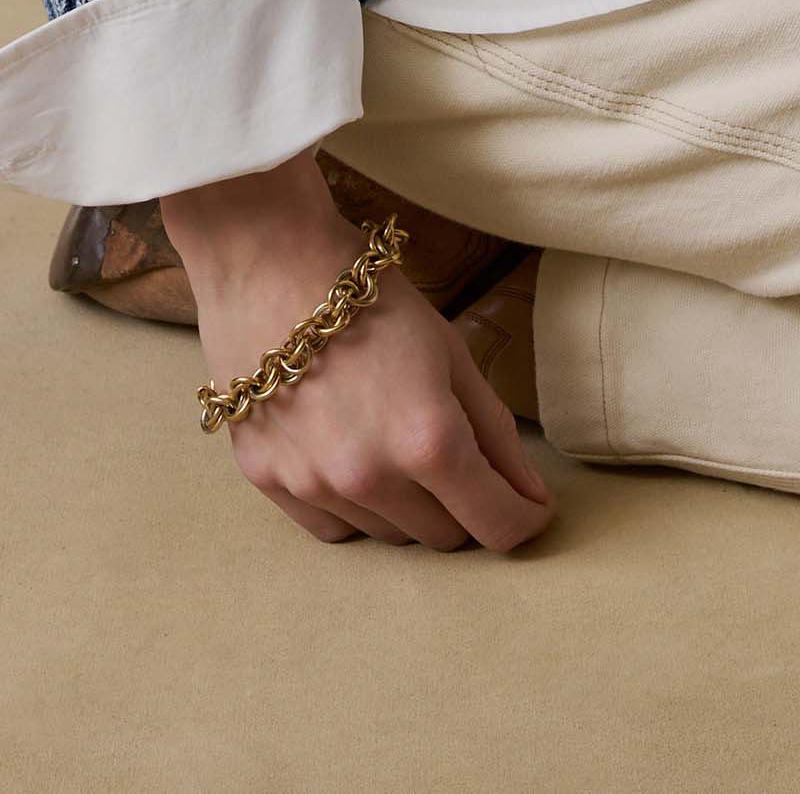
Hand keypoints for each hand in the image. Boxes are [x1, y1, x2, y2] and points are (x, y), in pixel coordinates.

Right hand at [158, 155, 553, 548]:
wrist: (271, 262)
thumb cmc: (372, 299)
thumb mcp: (452, 353)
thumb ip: (494, 431)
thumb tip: (530, 495)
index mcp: (428, 442)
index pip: (496, 525)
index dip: (523, 519)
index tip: (530, 507)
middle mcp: (371, 479)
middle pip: (443, 537)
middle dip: (463, 504)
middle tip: (455, 453)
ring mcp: (314, 485)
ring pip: (388, 536)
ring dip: (406, 505)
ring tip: (393, 439)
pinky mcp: (268, 482)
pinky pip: (332, 529)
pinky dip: (353, 507)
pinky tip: (352, 456)